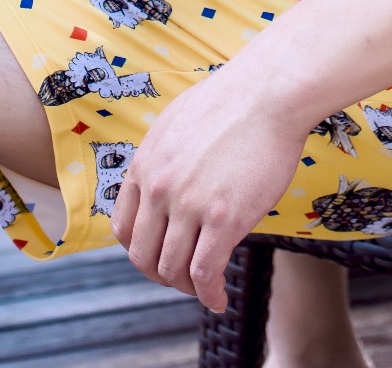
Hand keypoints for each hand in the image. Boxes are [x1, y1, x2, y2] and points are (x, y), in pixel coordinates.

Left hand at [111, 64, 307, 312]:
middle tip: (183, 277)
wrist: (269, 91)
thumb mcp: (178, 123)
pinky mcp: (224, 218)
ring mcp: (189, 204)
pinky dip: (210, 294)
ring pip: (172, 269)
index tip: (159, 255)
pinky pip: (206, 272)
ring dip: (187, 287)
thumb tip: (164, 182)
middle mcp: (159, 188)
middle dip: (160, 274)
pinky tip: (219, 299)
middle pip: (143, 256)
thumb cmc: (233, 101)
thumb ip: (164, 158)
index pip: (123, 228)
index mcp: (145, 164)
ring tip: (205, 288)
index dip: (140, 250)